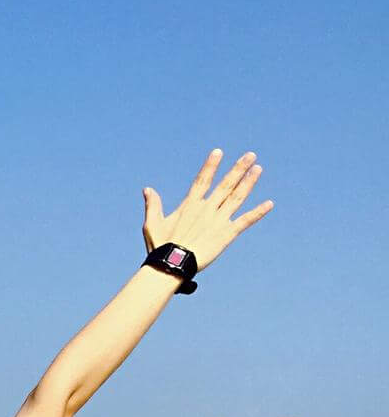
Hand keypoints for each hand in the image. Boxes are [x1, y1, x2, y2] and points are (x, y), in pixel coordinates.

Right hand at [142, 149, 274, 269]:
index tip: (219, 152)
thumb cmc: (160, 246)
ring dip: (248, 182)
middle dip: (238, 169)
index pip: (202, 180)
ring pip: (237, 197)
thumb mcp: (152, 224)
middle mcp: (207, 209)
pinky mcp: (226, 234)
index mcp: (190, 206)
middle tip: (250, 155)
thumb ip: (153, 205)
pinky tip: (269, 204)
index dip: (210, 166)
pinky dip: (257, 212)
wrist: (173, 264)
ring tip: (258, 169)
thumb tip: (147, 189)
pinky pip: (245, 221)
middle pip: (225, 184)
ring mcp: (218, 220)